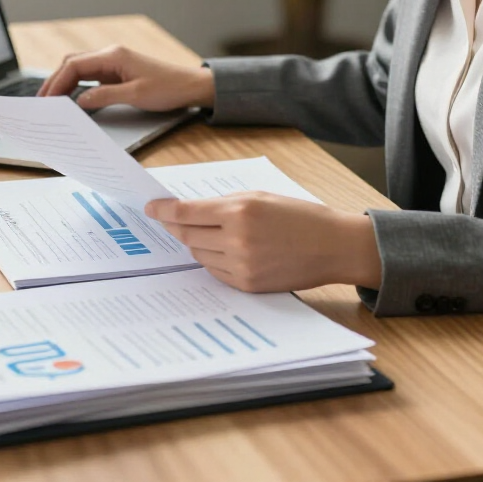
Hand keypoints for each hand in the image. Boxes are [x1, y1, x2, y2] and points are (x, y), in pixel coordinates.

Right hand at [36, 45, 214, 111]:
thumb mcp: (136, 95)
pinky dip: (77, 85)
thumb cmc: (168, 88)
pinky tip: (71, 98)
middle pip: (72, 64)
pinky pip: (90, 76)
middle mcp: (111, 55)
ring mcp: (113, 63)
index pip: (74, 65)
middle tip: (42, 102)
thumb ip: (105, 96)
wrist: (190, 86)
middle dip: (55, 81)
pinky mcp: (117, 72)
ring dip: (64, 83)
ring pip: (79, 69)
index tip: (45, 99)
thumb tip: (78, 101)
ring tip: (52, 102)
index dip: (57, 82)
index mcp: (113, 56)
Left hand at [144, 192, 382, 292]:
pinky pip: (215, 272)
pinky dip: (213, 260)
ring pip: (199, 254)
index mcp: (240, 211)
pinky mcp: (248, 285)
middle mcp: (237, 240)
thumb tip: (191, 209)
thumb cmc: (299, 216)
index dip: (163, 210)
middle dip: (176, 226)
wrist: (332, 246)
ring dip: (196, 243)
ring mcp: (242, 266)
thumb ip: (225, 204)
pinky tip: (223, 250)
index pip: (186, 212)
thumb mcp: (261, 197)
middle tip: (169, 219)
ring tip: (208, 233)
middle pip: (187, 235)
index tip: (150, 207)